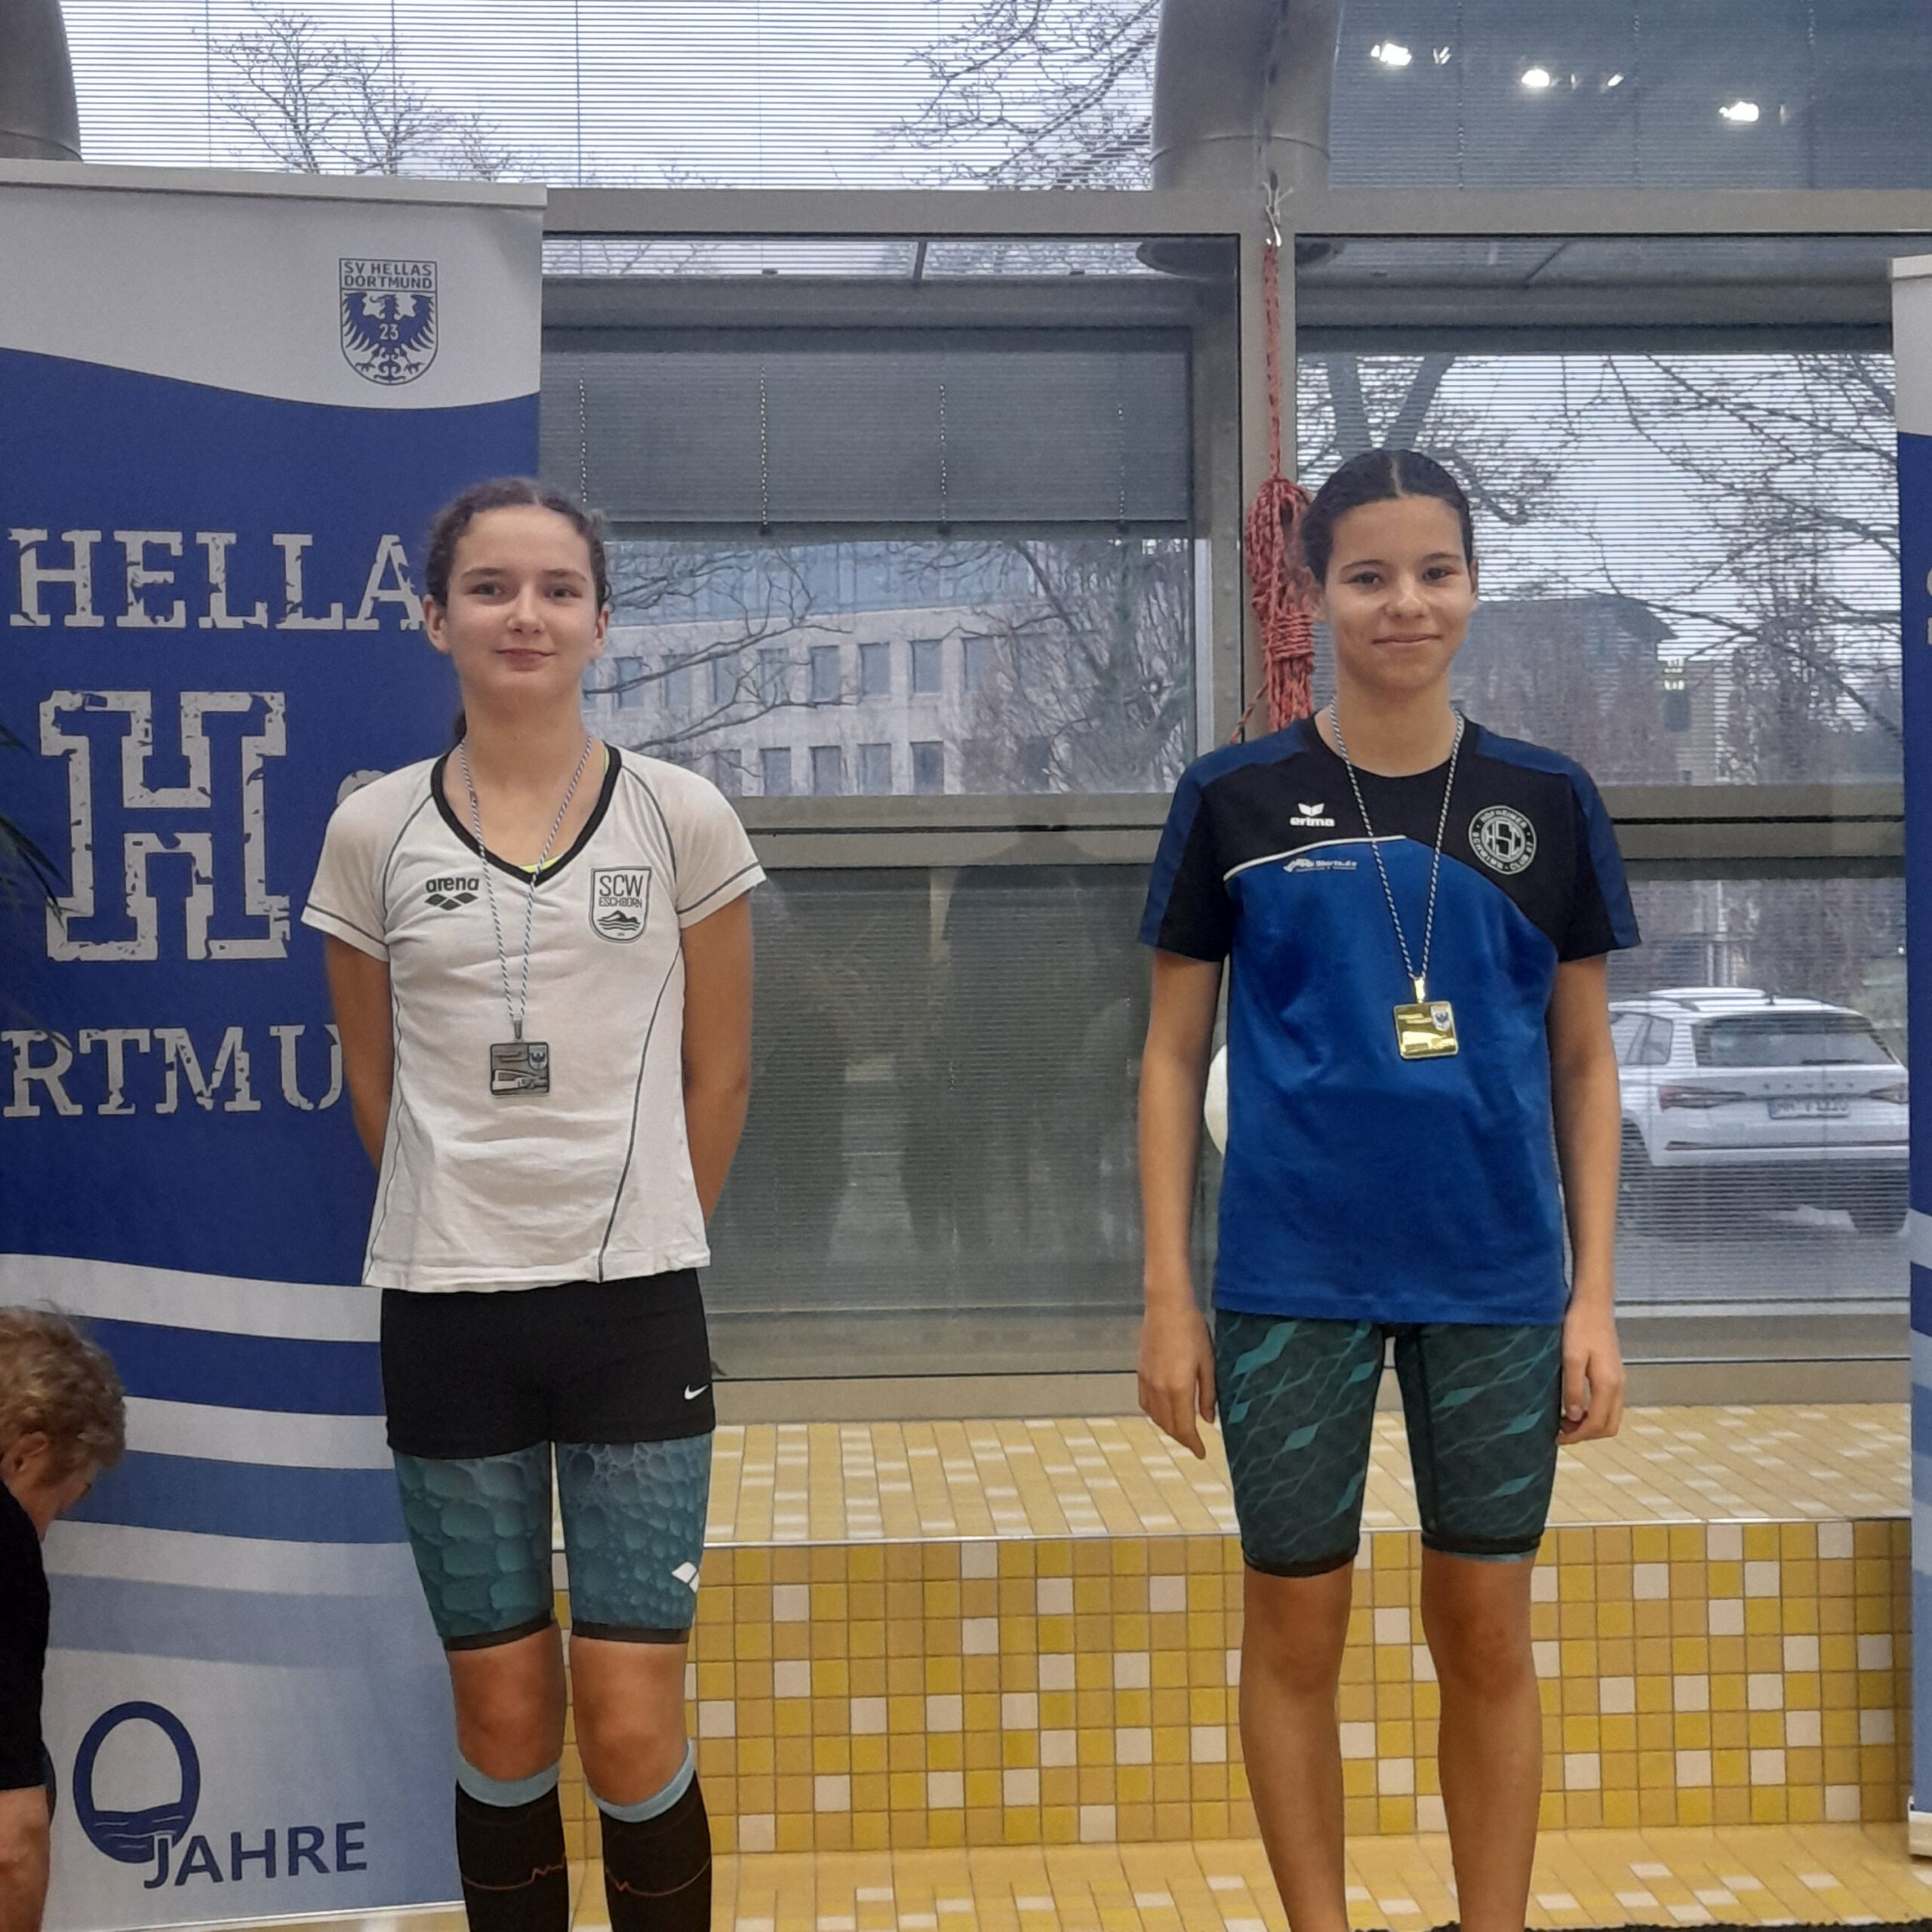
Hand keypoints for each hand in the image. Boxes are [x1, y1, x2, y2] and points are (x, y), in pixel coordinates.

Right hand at [1139, 1296, 1216, 1457]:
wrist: (1166, 1308)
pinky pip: (1145, 1403)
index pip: (1184, 1427)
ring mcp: (1147, 1381)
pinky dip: (1155, 1414)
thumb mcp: (1207, 1363)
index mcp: (1178, 1388)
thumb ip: (1207, 1394)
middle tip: (1194, 1443)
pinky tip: (1163, 1412)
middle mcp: (1159, 1389)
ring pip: (1155, 1416)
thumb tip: (1208, 1419)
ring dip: (1168, 1427)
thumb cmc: (1192, 1331)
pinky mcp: (1141, 1373)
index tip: (1202, 1453)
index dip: (1193, 1443)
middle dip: (1182, 1438)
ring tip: (1181, 1430)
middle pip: (1168, 1425)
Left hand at [1559, 1297, 1624, 1443]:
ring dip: (1590, 1425)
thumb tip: (1574, 1417)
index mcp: (1608, 1384)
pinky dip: (1594, 1413)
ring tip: (1564, 1420)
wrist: (1593, 1305)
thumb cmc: (1579, 1327)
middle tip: (1560, 1432)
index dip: (1577, 1436)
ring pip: (1610, 1417)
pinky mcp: (1614, 1375)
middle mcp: (1618, 1386)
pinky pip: (1609, 1405)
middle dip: (1585, 1434)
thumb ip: (1573, 1388)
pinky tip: (1575, 1406)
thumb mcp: (1570, 1357)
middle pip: (1608, 1426)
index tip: (1557, 1437)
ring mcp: (1619, 1380)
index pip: (1597, 1424)